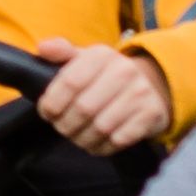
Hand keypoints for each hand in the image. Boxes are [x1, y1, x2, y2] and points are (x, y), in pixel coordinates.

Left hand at [36, 39, 176, 153]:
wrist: (149, 86)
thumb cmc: (105, 76)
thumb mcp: (84, 59)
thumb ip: (62, 52)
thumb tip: (44, 48)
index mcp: (102, 55)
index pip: (70, 82)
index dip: (52, 103)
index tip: (47, 112)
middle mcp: (124, 70)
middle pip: (84, 108)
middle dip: (66, 124)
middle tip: (61, 128)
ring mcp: (140, 93)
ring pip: (101, 127)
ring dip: (82, 139)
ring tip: (76, 137)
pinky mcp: (151, 114)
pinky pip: (119, 140)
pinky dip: (102, 147)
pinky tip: (96, 143)